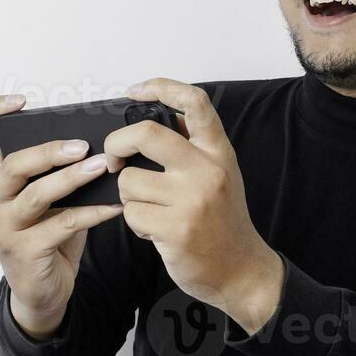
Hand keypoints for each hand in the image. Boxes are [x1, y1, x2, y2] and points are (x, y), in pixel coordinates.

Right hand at [0, 94, 123, 337]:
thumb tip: (97, 146)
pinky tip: (115, 206)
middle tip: (82, 145)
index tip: (21, 101)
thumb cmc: (48, 241)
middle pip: (12, 165)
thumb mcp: (50, 203)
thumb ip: (58, 176)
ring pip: (37, 194)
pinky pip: (63, 224)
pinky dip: (93, 212)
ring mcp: (4, 228)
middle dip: (48, 151)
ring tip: (102, 167)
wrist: (41, 294)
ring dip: (73, 178)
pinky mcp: (24, 251)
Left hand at [103, 78, 282, 331]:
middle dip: (117, 144)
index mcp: (218, 152)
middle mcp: (207, 170)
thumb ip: (194, 146)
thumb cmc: (222, 221)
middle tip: (114, 157)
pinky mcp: (176, 228)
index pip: (194, 103)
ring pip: (130, 181)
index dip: (160, 87)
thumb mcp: (220, 173)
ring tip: (152, 210)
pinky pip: (132, 213)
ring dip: (130, 197)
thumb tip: (158, 114)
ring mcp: (192, 200)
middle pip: (146, 134)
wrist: (241, 269)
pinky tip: (155, 230)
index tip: (135, 91)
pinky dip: (135, 222)